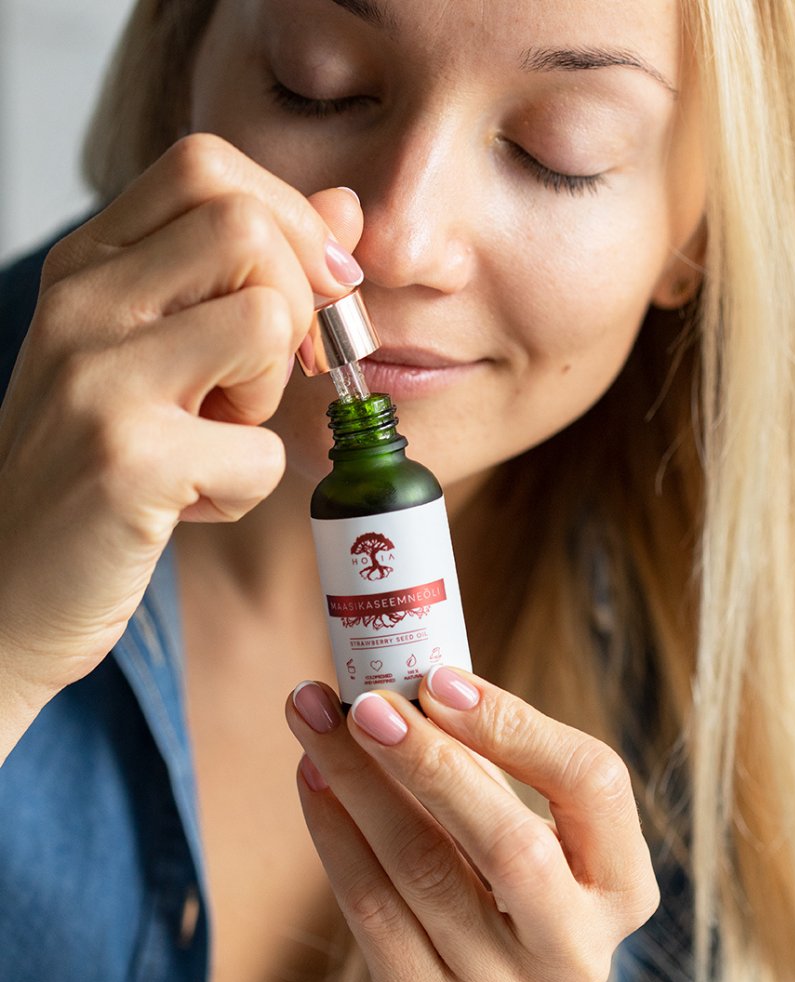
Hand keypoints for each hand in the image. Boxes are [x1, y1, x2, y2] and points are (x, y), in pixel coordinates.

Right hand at [0, 133, 362, 741]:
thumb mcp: (163, 349)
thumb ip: (248, 270)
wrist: (6, 583)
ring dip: (270, 396)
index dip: (293, 222)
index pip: (210, 167)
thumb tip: (344, 207)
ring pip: (265, 322)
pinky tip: (192, 499)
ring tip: (216, 435)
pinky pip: (258, 450)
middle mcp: (84, 304)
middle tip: (261, 378)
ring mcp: (97, 379)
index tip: (317, 292)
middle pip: (247, 227)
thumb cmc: (98, 460)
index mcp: (92, 264)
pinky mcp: (126, 462)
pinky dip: (248, 485)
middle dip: (297, 306)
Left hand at [286, 670, 659, 981]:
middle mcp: (573, 949)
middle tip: (367, 702)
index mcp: (621, 886)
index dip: (515, 726)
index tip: (441, 680)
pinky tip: (313, 777)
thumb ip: (495, 767)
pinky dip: (335, 831)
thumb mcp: (534, 830)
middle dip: (430, 759)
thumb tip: (415, 685)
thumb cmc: (511, 887)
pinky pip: (370, 910)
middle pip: (509, 842)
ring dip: (359, 781)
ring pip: (423, 869)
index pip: (592, 784)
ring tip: (314, 718)